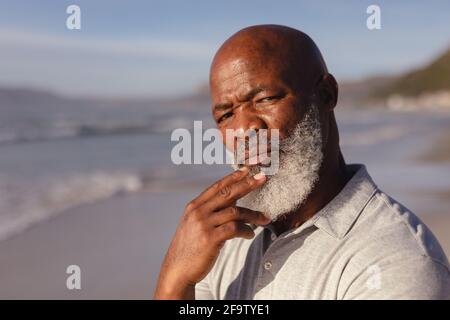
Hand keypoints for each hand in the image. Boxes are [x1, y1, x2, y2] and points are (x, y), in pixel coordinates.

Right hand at [154, 167, 269, 298]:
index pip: (217, 187)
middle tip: (263, 178)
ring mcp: (204, 224)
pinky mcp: (210, 239)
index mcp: (194, 206)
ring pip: (235, 212)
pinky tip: (250, 234)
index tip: (247, 170)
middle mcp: (198, 212)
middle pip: (227, 194)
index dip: (233, 177)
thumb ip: (209, 211)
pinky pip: (234, 229)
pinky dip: (245, 230)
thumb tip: (232, 199)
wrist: (178, 270)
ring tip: (265, 218)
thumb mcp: (194, 224)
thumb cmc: (189, 247)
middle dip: (247, 184)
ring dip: (253, 215)